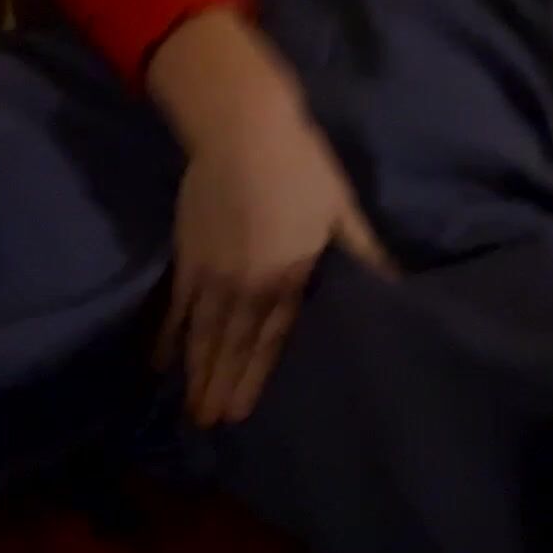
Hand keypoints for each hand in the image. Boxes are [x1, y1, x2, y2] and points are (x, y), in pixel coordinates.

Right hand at [147, 7, 394, 426]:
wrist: (243, 129)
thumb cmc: (302, 166)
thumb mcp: (342, 211)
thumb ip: (363, 253)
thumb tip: (394, 285)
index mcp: (288, 276)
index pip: (270, 339)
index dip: (254, 377)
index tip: (240, 410)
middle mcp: (247, 285)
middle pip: (233, 345)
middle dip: (220, 385)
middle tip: (208, 423)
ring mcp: (212, 273)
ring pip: (202, 332)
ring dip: (195, 370)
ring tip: (187, 405)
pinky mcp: (188, 254)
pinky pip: (175, 304)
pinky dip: (167, 332)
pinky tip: (158, 358)